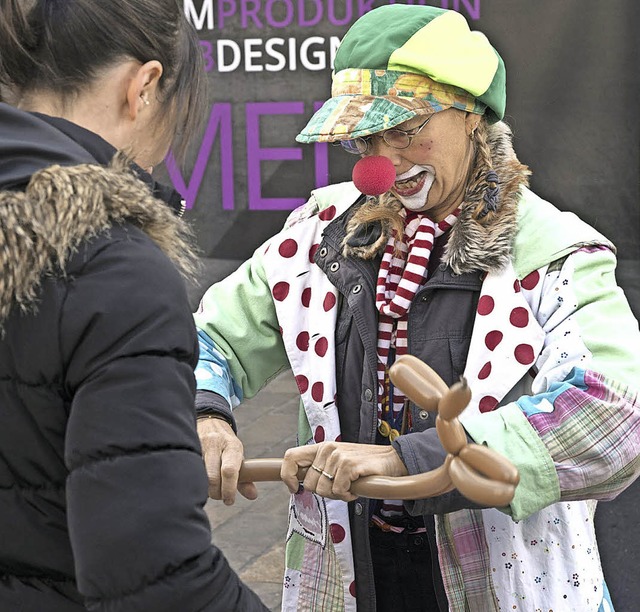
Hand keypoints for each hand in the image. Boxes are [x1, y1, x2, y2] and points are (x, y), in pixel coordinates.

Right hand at [197, 416, 257, 504]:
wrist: (210, 421)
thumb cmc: (226, 444)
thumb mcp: (238, 457)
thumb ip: (245, 478)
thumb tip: (253, 496)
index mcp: (232, 446)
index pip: (229, 471)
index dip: (229, 489)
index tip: (229, 500)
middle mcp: (215, 444)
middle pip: (212, 477)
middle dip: (215, 492)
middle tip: (218, 495)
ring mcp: (199, 445)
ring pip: (199, 475)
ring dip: (204, 487)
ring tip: (209, 486)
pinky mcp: (187, 448)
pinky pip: (189, 470)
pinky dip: (194, 480)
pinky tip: (198, 480)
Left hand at [281, 441, 407, 501]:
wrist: (392, 460)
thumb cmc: (363, 466)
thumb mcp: (337, 462)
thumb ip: (320, 469)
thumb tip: (299, 483)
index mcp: (321, 447)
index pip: (291, 457)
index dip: (288, 476)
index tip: (294, 489)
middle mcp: (327, 448)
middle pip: (309, 484)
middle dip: (324, 493)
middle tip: (340, 489)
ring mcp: (338, 456)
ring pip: (323, 490)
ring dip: (338, 495)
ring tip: (350, 486)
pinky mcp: (349, 465)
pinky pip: (338, 490)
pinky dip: (347, 495)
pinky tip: (356, 487)